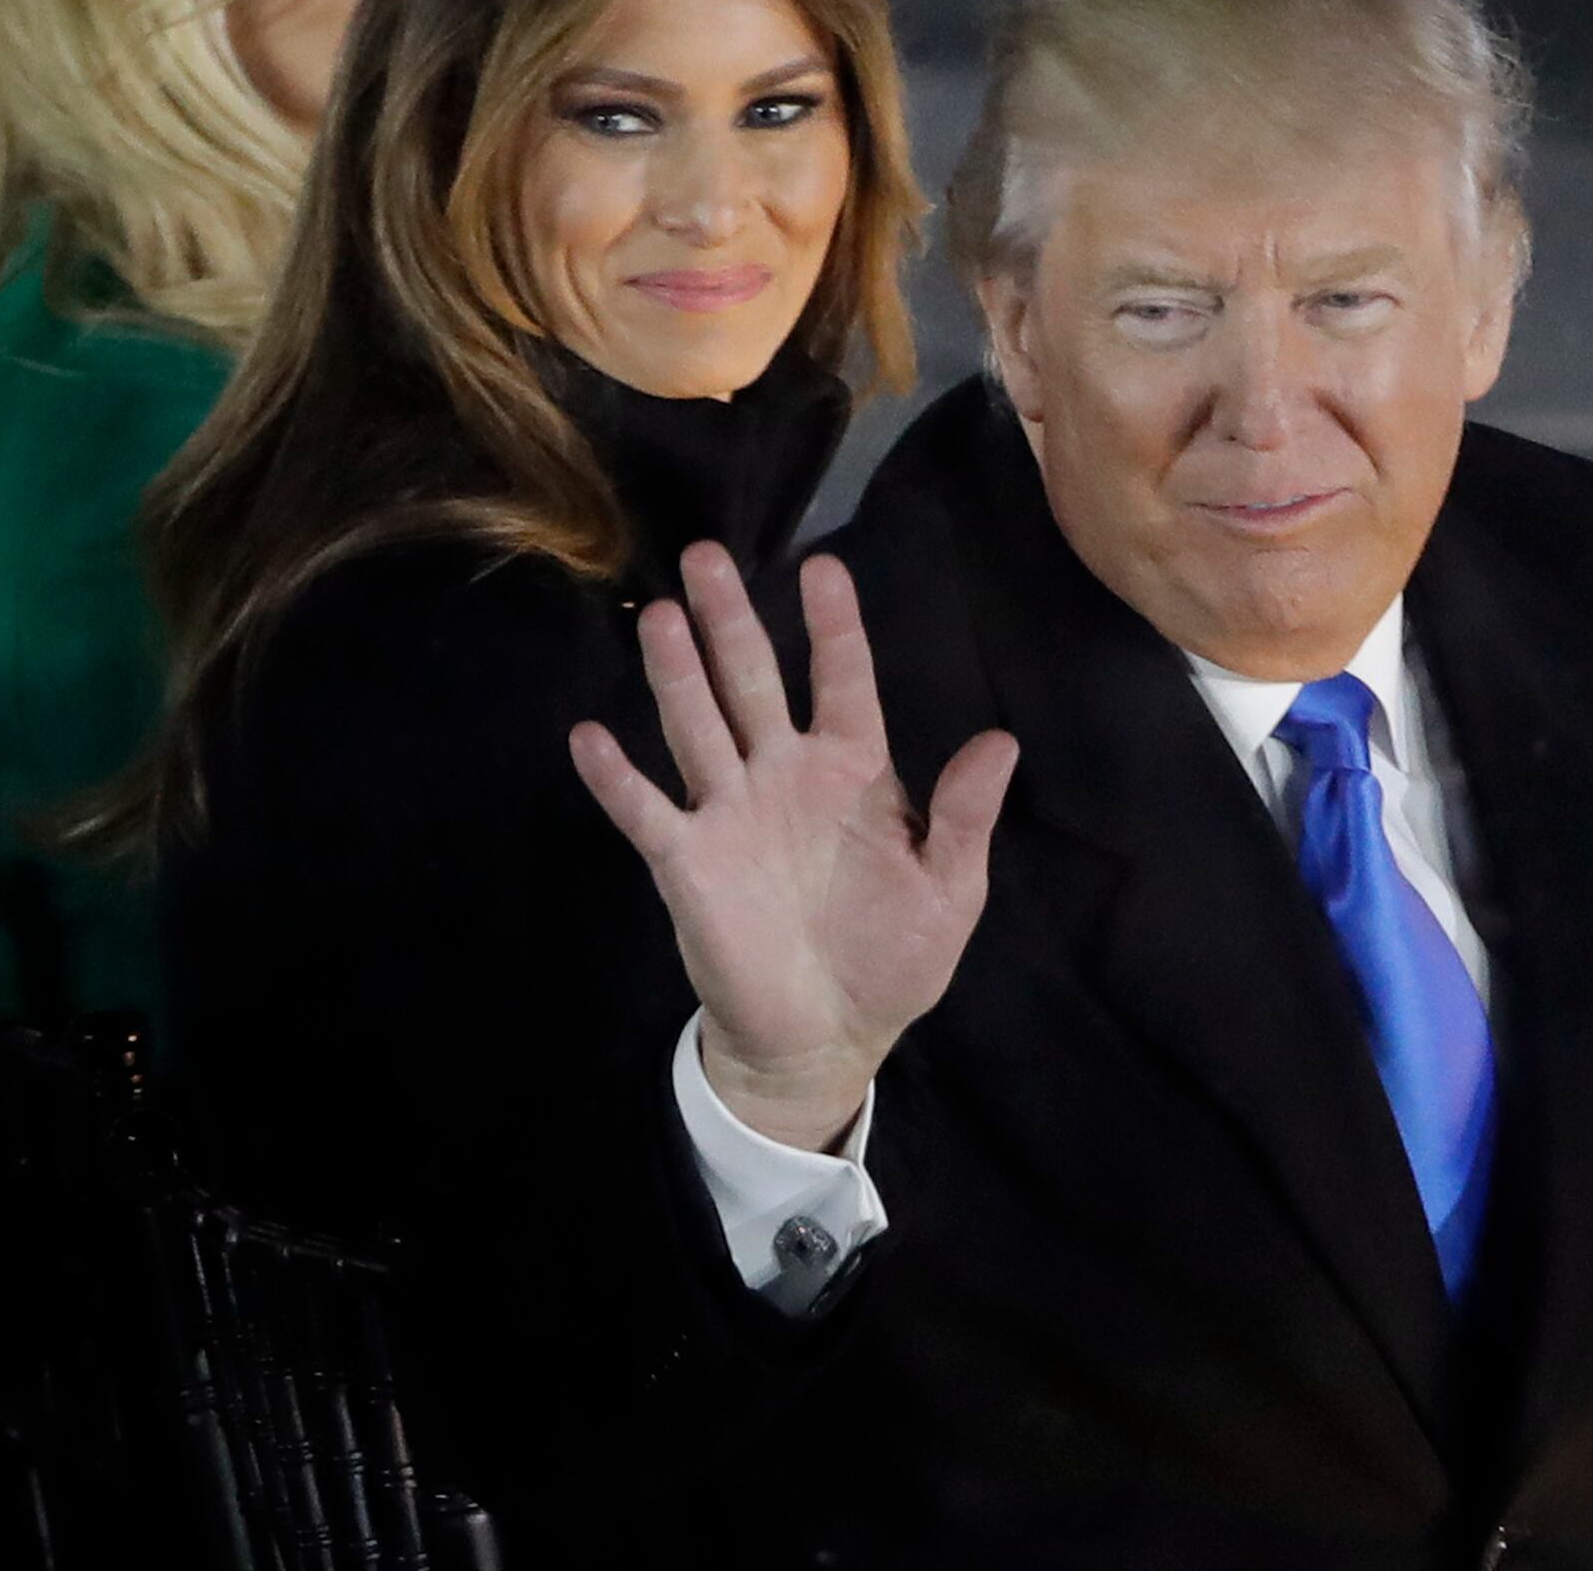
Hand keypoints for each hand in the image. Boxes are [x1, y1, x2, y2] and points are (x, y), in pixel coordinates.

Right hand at [570, 543, 1017, 1152]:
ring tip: (659, 617)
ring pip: (698, 726)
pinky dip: (618, 778)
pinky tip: (590, 736)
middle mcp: (784, 774)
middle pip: (752, 682)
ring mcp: (730, 813)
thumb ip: (962, 817)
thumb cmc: (891, 959)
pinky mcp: (688, 862)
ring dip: (677, 674)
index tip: (823, 566)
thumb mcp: (948, 892)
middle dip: (731, 621)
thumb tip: (1002, 741)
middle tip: (706, 554)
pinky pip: (647, 811)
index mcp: (852, 772)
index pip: (843, 681)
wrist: (825, 1038)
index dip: (834, 626)